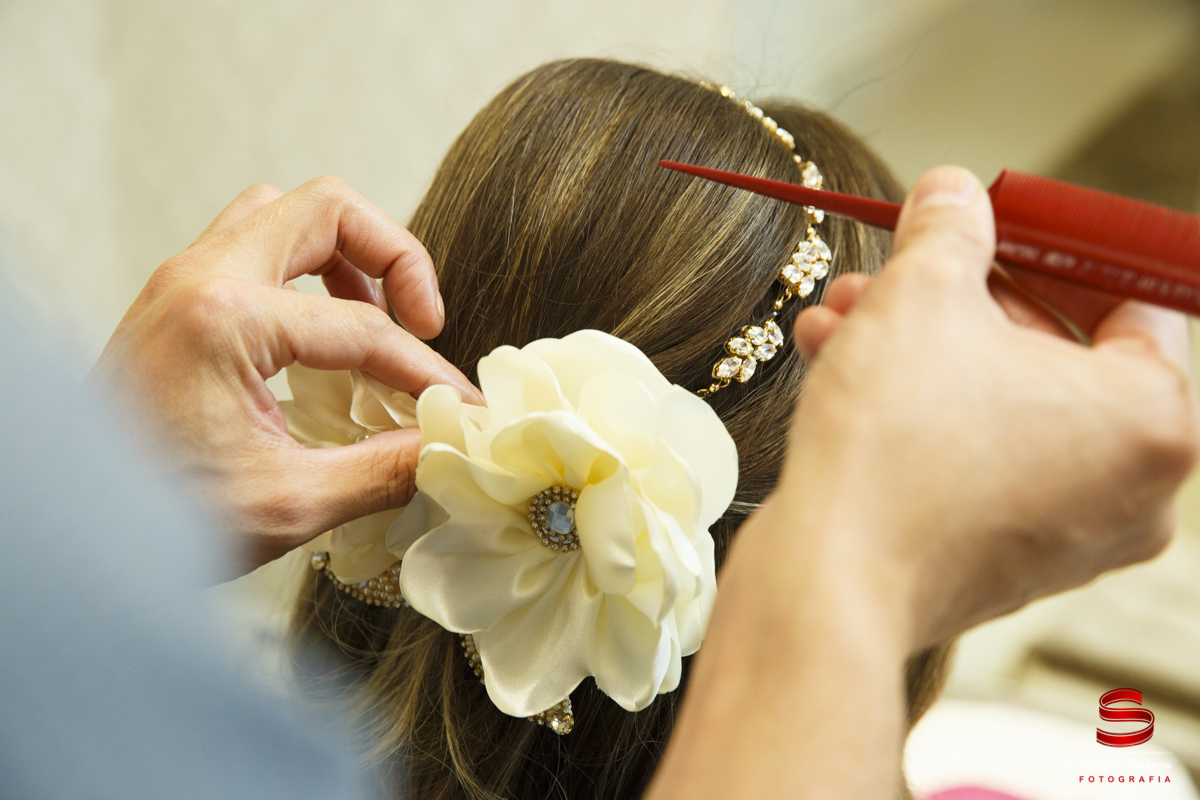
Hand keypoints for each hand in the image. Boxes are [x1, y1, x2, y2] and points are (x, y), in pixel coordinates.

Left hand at [92, 178, 480, 571]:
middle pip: (325, 208)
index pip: (361, 327)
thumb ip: (382, 470)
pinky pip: (253, 246)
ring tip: (379, 314)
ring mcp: (181, 283)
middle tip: (426, 320)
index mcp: (226, 320)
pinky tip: (323, 332)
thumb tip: (447, 449)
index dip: (425, 369)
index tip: (458, 405)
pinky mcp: (174, 301)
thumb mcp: (286, 502)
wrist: (65, 529)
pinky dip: (305, 270)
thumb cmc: (154, 516)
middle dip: (395, 256)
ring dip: (344, 251)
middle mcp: (199, 279)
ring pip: (282, 213)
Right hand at [767, 165, 1198, 649]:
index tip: (991, 231)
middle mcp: (1130, 489)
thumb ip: (948, 228)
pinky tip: (837, 371)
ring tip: (840, 318)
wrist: (826, 584)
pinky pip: (974, 461)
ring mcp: (1066, 535)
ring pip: (998, 407)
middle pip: (1050, 354)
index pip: (1129, 299)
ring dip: (918, 352)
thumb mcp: (920, 296)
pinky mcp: (1002, 563)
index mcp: (1152, 419)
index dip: (1047, 250)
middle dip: (956, 303)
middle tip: (894, 271)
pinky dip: (918, 416)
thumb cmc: (894, 451)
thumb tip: (953, 194)